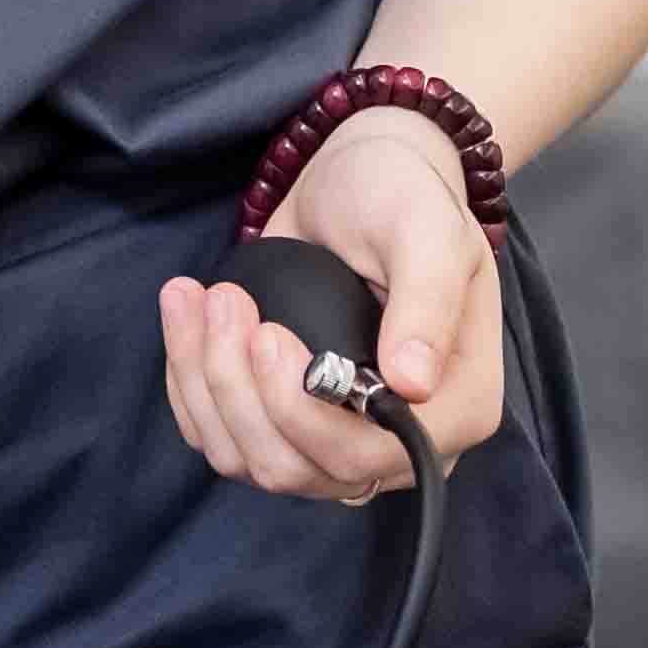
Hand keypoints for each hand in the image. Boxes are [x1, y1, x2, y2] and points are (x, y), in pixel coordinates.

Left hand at [161, 100, 501, 496]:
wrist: (361, 180)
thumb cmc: (403, 196)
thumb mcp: (426, 229)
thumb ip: (427, 302)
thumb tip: (414, 382)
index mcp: (458, 408)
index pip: (367, 456)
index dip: (301, 411)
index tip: (265, 333)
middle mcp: (401, 442)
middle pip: (296, 467)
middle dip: (239, 387)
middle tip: (224, 298)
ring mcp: (340, 441)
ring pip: (249, 459)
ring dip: (207, 382)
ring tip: (202, 296)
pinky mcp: (286, 425)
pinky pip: (223, 441)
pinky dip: (190, 386)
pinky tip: (189, 321)